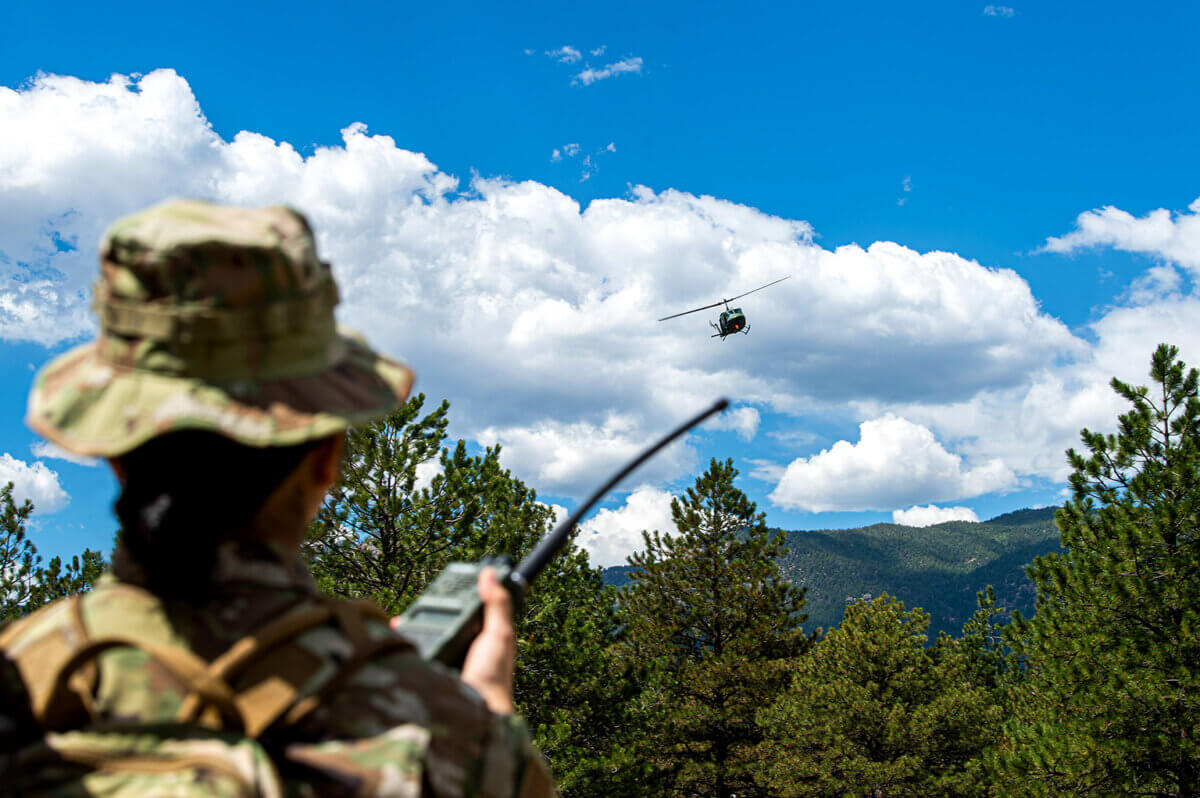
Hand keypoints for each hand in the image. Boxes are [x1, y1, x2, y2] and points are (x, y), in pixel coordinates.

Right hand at [389, 567, 516, 714]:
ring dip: (411, 630)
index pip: (466, 612)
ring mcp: (444, 662)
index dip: (455, 599)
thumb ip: (497, 605)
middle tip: (414, 604)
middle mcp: (462, 650)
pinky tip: (394, 639)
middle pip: (441, 624)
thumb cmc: (493, 678)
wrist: (474, 715)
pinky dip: (402, 647)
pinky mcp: (428, 675)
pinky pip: (412, 657)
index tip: (442, 585)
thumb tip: (490, 574)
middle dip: (425, 613)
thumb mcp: (499, 635)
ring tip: (398, 621)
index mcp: (481, 639)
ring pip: (424, 638)